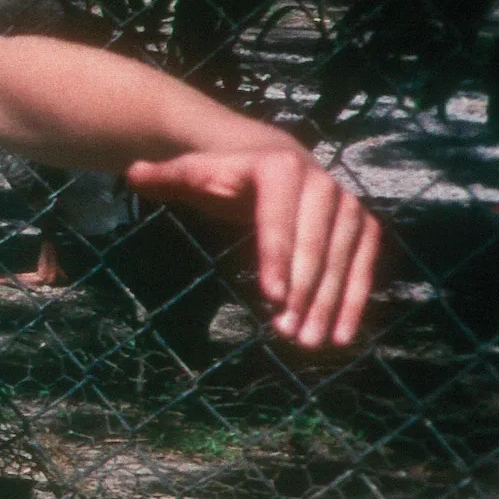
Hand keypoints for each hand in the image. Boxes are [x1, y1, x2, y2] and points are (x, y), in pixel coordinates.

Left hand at [124, 147, 378, 347]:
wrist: (271, 156)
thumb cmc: (224, 173)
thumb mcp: (194, 172)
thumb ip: (165, 176)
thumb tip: (133, 174)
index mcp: (279, 168)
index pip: (277, 219)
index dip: (276, 256)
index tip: (271, 296)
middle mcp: (321, 183)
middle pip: (315, 244)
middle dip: (304, 291)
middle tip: (288, 332)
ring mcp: (347, 205)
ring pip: (343, 258)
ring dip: (330, 302)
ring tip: (310, 342)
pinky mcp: (362, 225)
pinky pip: (364, 264)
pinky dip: (357, 299)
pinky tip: (343, 335)